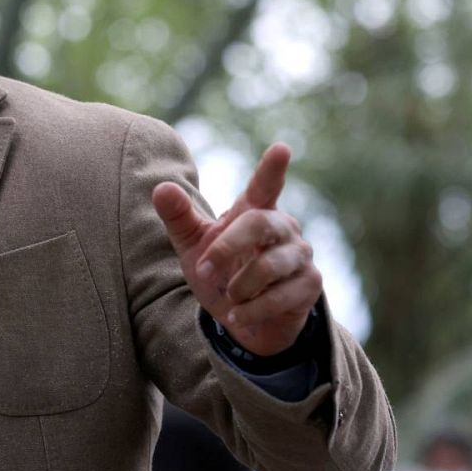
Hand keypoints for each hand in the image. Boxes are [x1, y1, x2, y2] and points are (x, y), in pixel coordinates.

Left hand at [151, 143, 320, 355]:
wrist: (242, 321)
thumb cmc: (219, 274)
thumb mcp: (193, 246)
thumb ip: (178, 217)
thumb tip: (161, 188)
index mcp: (254, 212)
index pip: (265, 186)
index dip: (272, 169)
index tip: (281, 148)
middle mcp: (283, 228)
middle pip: (259, 223)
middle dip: (227, 247)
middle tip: (205, 270)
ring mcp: (300, 255)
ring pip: (270, 265)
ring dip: (239, 286)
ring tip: (228, 298)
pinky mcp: (310, 285)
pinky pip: (280, 296)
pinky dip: (252, 310)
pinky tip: (239, 316)